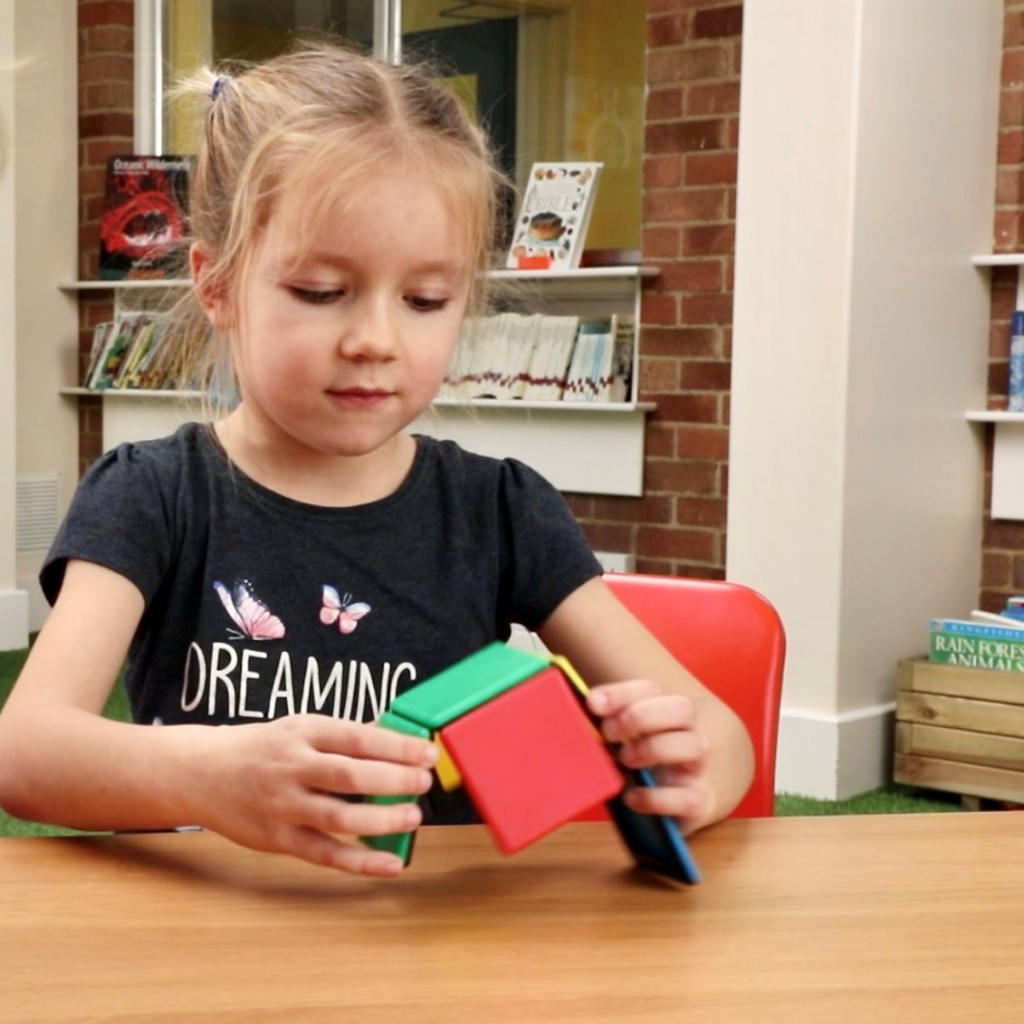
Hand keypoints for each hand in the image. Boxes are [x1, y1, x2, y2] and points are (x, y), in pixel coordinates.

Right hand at [188, 715, 437, 875]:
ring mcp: (284, 805)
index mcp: (305, 732)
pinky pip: (323, 853)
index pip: (358, 738)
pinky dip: (360, 861)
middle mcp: (293, 767)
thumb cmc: (265, 748)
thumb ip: (347, 736)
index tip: (428, 752)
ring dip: (381, 820)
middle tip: (424, 782)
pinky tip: (390, 864)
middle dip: (393, 780)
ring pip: (338, 817)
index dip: (396, 746)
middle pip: (349, 776)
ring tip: (413, 817)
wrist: (202, 772)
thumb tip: (399, 738)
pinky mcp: (278, 839)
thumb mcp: (302, 727)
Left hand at [587, 680, 713, 832]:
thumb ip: (609, 729)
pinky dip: (656, 798)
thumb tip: (572, 721)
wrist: (695, 798)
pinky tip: (632, 798)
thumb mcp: (631, 741)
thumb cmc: (651, 765)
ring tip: (625, 760)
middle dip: (641, 716)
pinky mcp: (701, 803)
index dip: (621, 693)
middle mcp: (689, 734)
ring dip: (654, 749)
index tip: (592, 704)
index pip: (651, 690)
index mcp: (668, 713)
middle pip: (681, 708)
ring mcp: (699, 768)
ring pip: (694, 746)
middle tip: (608, 732)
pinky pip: (687, 799)